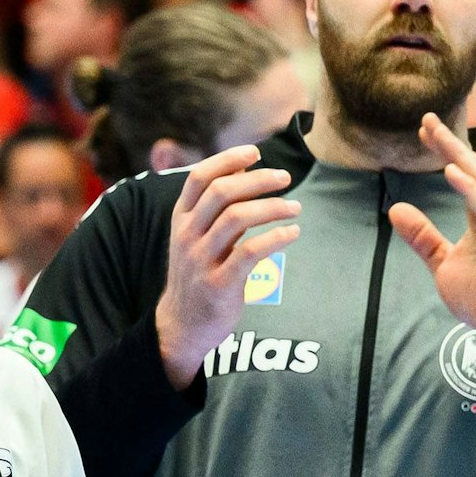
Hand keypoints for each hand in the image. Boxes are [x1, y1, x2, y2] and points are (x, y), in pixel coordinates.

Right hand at [154, 145, 302, 389]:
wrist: (182, 324)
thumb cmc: (197, 273)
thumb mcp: (196, 235)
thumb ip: (215, 204)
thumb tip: (245, 166)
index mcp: (180, 220)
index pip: (198, 178)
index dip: (227, 159)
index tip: (256, 152)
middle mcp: (186, 236)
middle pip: (220, 193)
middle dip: (257, 180)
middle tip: (284, 177)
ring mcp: (200, 260)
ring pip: (236, 218)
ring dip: (272, 207)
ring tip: (295, 208)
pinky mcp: (219, 284)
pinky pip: (250, 253)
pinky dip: (275, 238)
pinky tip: (292, 233)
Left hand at [390, 112, 475, 371]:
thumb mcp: (441, 261)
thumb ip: (421, 236)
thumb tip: (395, 209)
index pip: (462, 175)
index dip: (443, 151)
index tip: (422, 129)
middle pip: (472, 171)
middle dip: (450, 144)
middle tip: (427, 119)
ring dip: (459, 159)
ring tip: (438, 138)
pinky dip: (470, 189)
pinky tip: (453, 172)